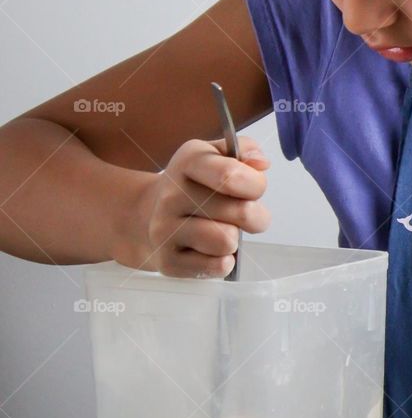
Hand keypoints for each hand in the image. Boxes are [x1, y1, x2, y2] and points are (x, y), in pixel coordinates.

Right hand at [127, 136, 270, 276]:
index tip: (254, 189)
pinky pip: (218, 267)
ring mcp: (165, 230)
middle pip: (241, 212)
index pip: (230, 175)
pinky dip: (224, 261)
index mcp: (188, 162)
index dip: (256, 185)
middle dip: (255, 216)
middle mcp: (172, 195)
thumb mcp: (215, 156)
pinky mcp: (168, 261)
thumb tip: (261, 163)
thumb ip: (244, 150)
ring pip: (228, 241)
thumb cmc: (194, 187)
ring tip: (223, 231)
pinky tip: (211, 250)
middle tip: (243, 215)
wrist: (145, 217)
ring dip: (235, 239)